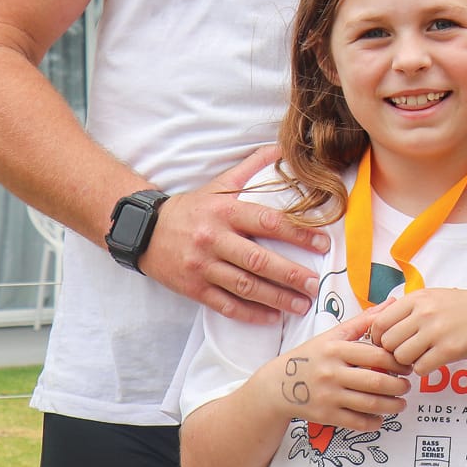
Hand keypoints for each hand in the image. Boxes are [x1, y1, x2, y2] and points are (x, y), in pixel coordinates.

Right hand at [140, 145, 329, 322]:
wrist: (144, 231)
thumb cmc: (192, 208)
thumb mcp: (220, 184)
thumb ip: (253, 167)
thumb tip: (283, 148)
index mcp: (225, 211)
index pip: (268, 222)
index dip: (298, 234)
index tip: (323, 245)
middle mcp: (214, 239)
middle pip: (258, 259)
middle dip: (290, 274)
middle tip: (315, 285)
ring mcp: (203, 266)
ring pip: (244, 286)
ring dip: (276, 298)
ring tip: (302, 305)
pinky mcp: (193, 288)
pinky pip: (225, 304)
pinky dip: (250, 313)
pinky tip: (272, 317)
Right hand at [265, 304, 409, 430]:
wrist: (279, 385)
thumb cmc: (311, 357)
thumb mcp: (333, 335)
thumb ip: (363, 321)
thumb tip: (391, 303)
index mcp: (336, 349)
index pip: (376, 355)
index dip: (397, 361)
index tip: (406, 365)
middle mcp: (332, 372)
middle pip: (376, 381)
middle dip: (399, 386)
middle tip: (407, 386)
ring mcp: (328, 395)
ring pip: (369, 404)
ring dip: (392, 406)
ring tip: (401, 403)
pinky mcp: (325, 415)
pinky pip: (356, 422)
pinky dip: (374, 422)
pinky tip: (381, 418)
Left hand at [371, 288, 466, 377]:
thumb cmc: (462, 310)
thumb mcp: (434, 297)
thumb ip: (408, 307)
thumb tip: (375, 323)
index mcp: (418, 297)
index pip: (380, 322)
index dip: (380, 337)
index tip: (389, 343)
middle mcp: (425, 312)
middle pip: (388, 342)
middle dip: (393, 352)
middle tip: (405, 353)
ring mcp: (436, 331)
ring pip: (401, 357)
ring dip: (408, 362)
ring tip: (420, 357)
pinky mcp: (448, 350)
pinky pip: (420, 368)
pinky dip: (423, 369)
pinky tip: (433, 361)